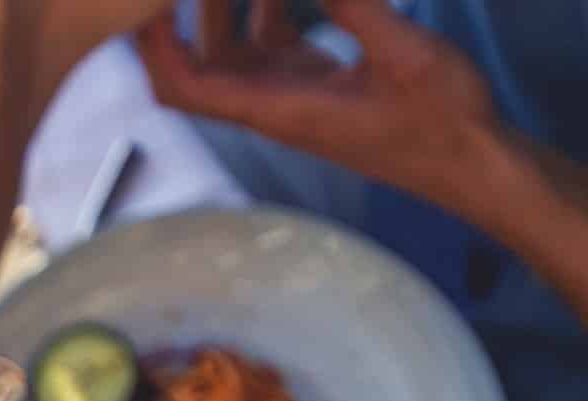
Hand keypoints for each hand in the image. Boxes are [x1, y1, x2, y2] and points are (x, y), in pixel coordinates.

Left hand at [136, 0, 499, 216]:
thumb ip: (355, 8)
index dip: (154, 47)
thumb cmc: (442, 124)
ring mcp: (291, 96)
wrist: (473, 163)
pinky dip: (264, 10)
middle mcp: (271, 107)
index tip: (149, 4)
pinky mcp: (315, 86)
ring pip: (232, 51)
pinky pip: (270, 45)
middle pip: (197, 64)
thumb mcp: (404, 55)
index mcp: (277, 110)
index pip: (185, 87)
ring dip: (225, 7)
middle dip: (182, 16)